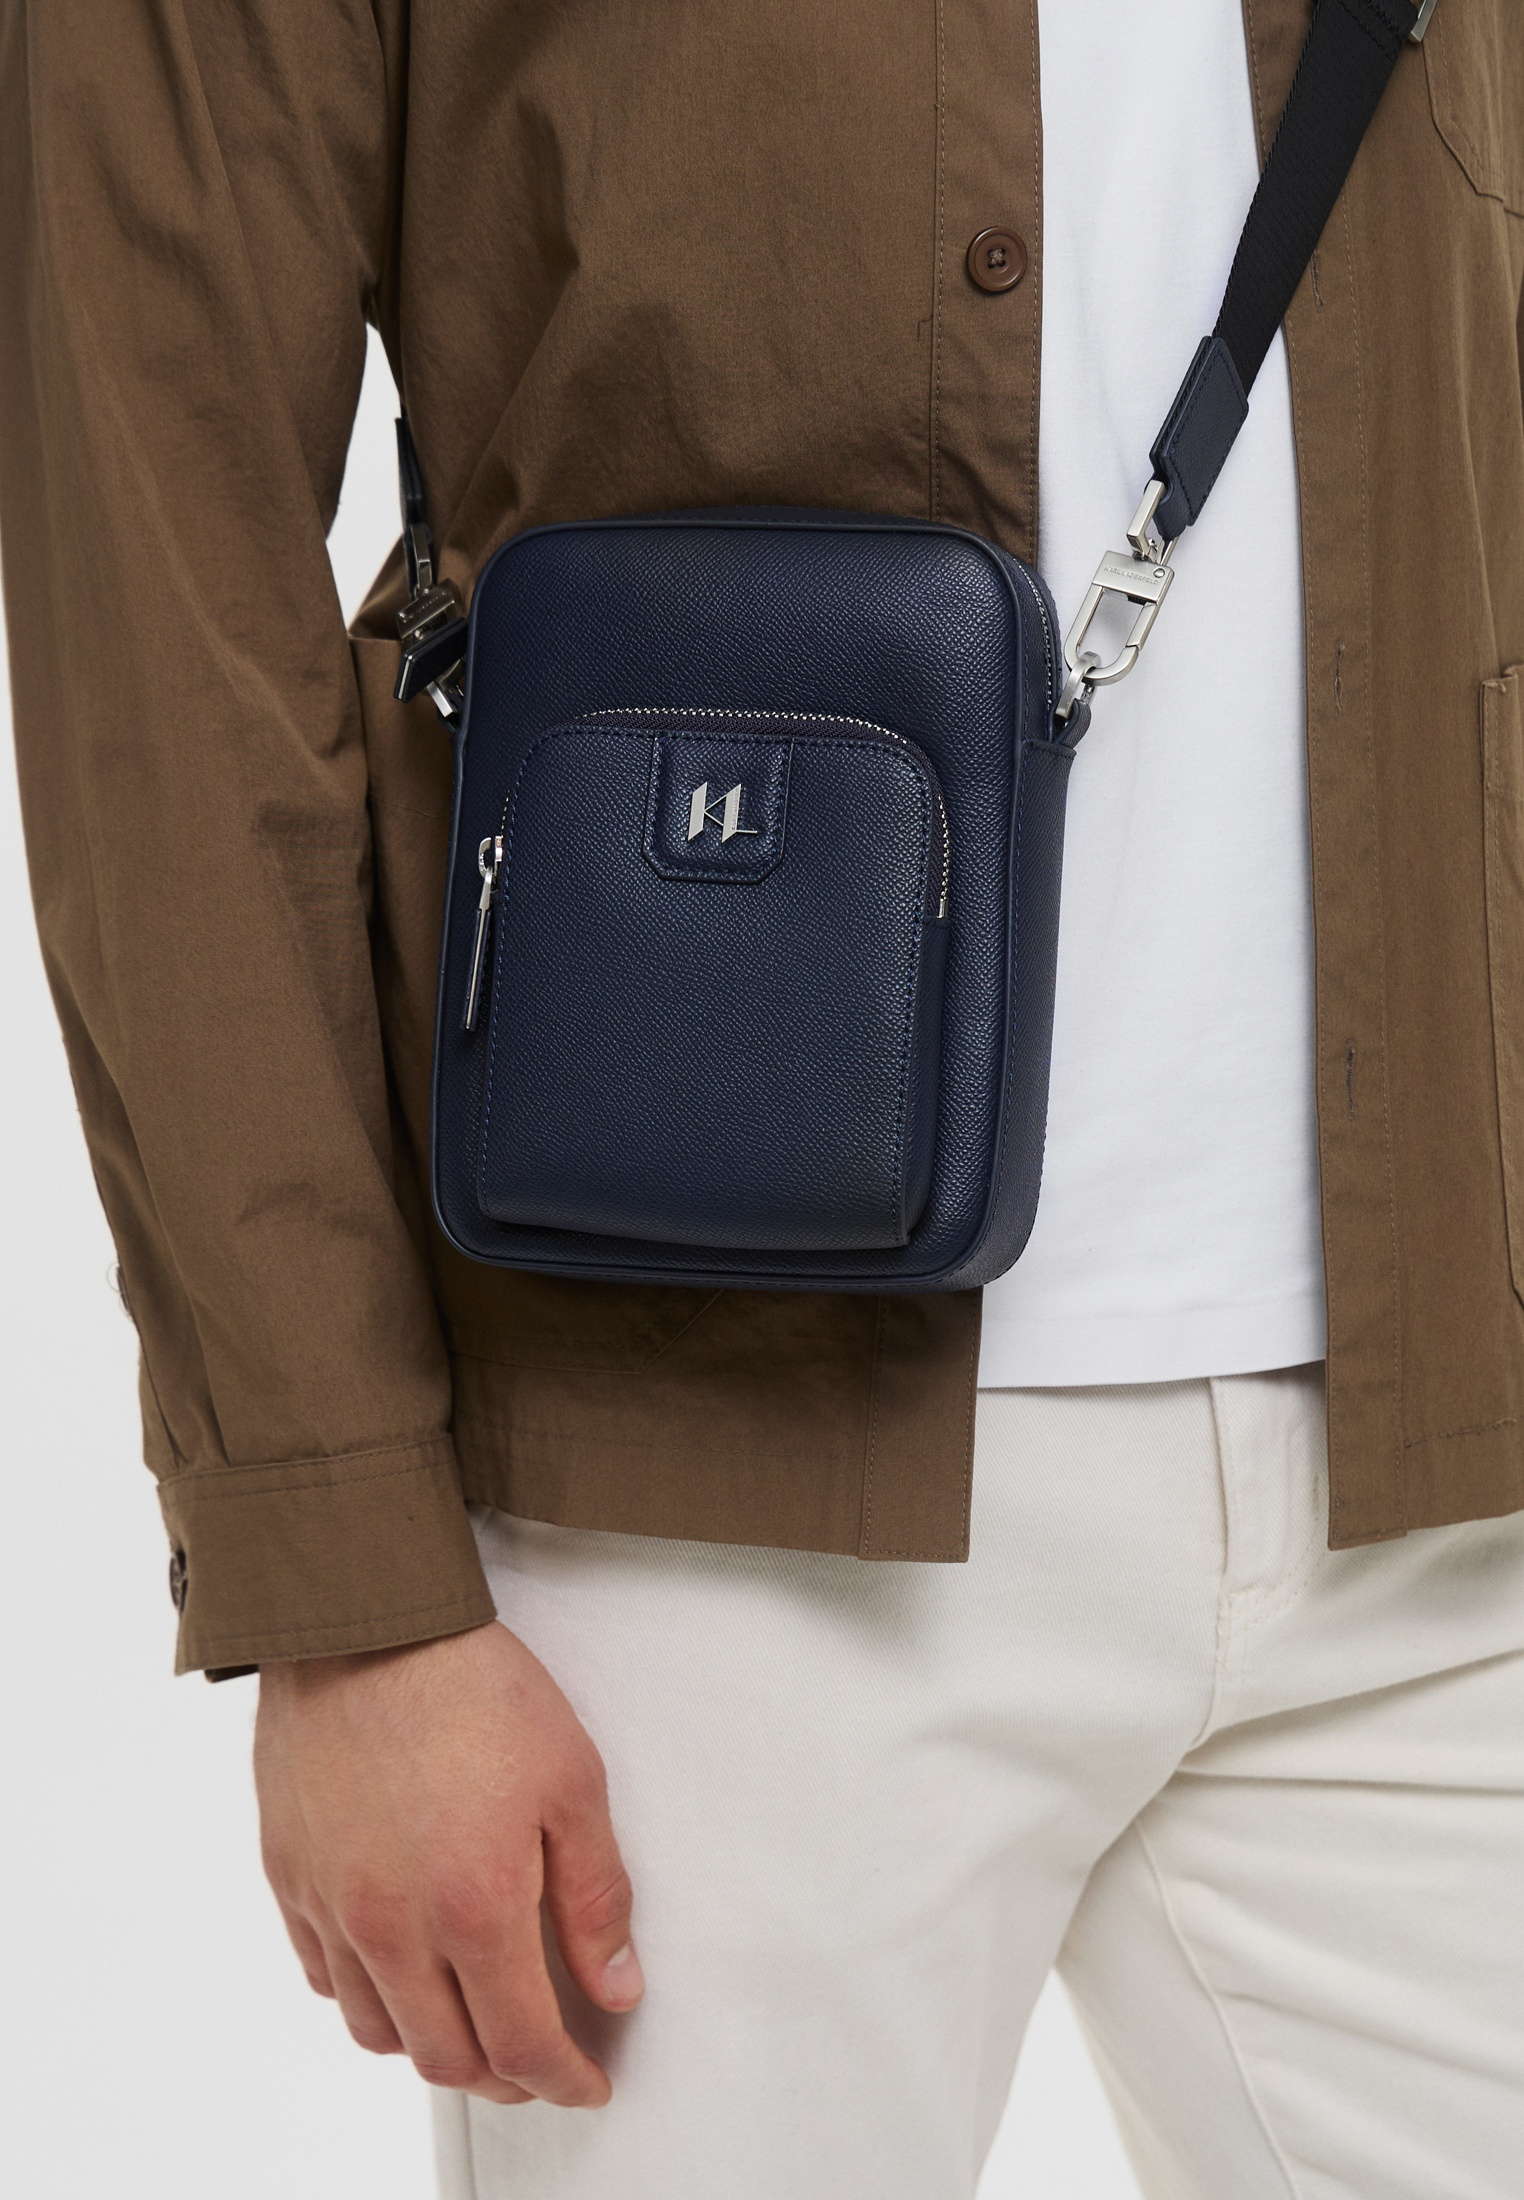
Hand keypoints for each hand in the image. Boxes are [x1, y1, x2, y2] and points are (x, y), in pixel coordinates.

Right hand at [254, 1621, 642, 2105]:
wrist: (368, 1624)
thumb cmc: (471, 1687)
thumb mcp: (572, 1782)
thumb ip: (596, 1897)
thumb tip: (613, 1985)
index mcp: (476, 1907)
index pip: (523, 2043)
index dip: (562, 2078)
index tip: (585, 2081)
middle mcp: (394, 1926)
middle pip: (447, 2057)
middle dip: (504, 2078)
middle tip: (538, 2062)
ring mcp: (333, 1906)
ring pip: (378, 2031)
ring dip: (432, 2047)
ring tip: (471, 2024)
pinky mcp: (291, 1876)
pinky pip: (323, 1976)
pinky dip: (366, 1998)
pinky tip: (397, 1973)